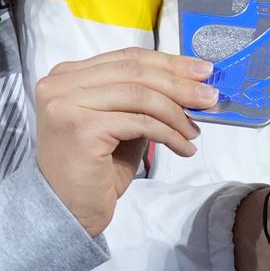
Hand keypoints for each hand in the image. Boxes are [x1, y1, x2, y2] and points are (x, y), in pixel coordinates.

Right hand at [34, 49, 214, 236]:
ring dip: (176, 113)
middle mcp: (60, 84)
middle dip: (179, 83)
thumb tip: (192, 84)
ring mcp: (66, 104)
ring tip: (195, 131)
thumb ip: (143, 99)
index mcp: (68, 75)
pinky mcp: (79, 128)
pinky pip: (139, 122)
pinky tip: (183, 148)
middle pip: (135, 71)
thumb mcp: (122, 123)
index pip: (128, 57)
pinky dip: (168, 134)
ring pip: (139, 95)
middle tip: (209, 97)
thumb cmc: (95, 170)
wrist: (66, 213)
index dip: (169, 62)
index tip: (202, 71)